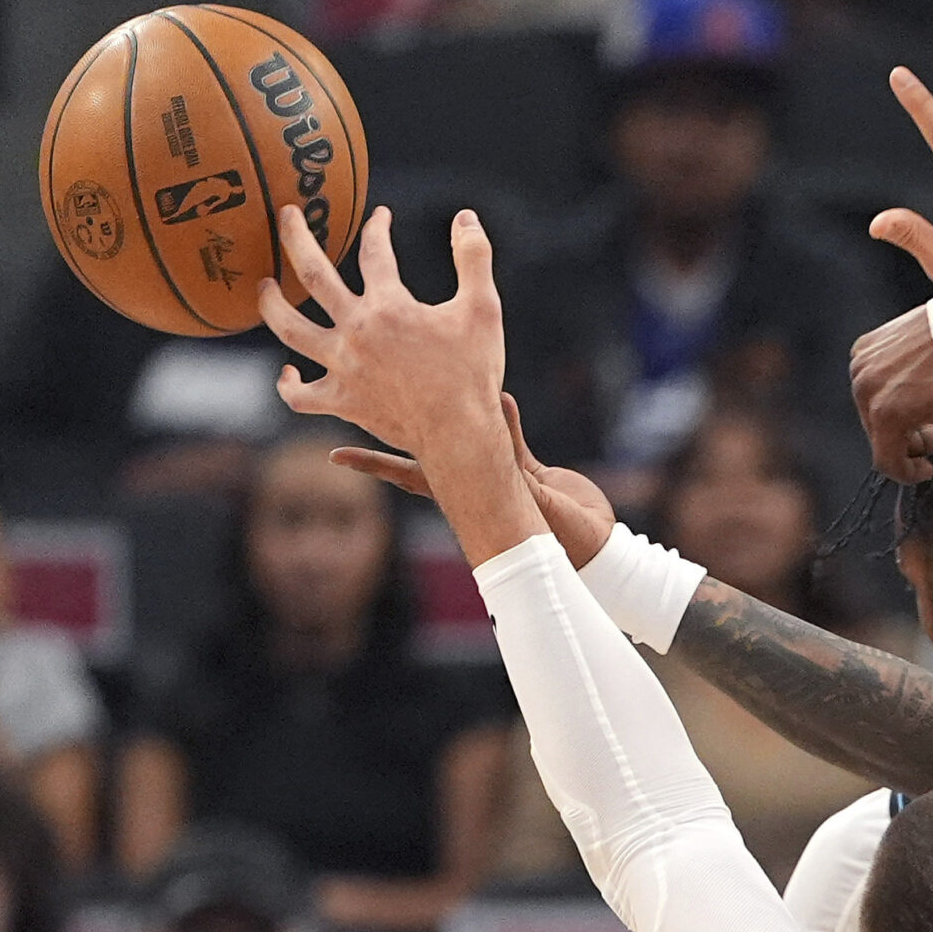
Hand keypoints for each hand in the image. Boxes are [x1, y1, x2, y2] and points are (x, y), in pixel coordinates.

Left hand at [256, 204, 505, 471]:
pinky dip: (289, 385)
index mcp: (388, 306)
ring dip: (271, 305)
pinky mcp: (342, 402)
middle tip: (288, 216)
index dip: (377, 227)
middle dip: (297, 237)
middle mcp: (356, 332)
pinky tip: (288, 374)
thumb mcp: (483, 309)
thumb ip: (474, 258)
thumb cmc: (473, 372)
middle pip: (313, 274)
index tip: (380, 217)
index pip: (374, 251)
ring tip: (264, 288)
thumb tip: (466, 217)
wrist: (459, 434)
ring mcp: (343, 368)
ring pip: (290, 329)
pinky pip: (301, 396)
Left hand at [331, 394, 616, 570]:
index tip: (335, 457)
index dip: (371, 464)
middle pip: (419, 449)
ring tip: (427, 384)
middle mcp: (473, 483)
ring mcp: (498, 475)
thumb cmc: (566, 539)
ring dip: (451, 410)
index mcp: (465, 498)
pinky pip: (508, 436)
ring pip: (464, 434)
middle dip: (389, 428)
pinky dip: (504, 415)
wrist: (597, 547)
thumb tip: (501, 409)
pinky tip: (501, 394)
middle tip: (353, 408)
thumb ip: (517, 459)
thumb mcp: (538, 501)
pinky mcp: (527, 470)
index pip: (406, 475)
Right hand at [849, 309, 932, 494]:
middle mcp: (866, 389)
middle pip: (879, 437)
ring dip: (899, 419)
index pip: (886, 462)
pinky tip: (917, 386)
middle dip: (909, 443)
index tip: (930, 467)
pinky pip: (870, 384)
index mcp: (888, 413)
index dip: (908, 472)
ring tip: (932, 409)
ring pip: (872, 411)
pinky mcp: (863, 348)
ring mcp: (861, 365)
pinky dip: (889, 393)